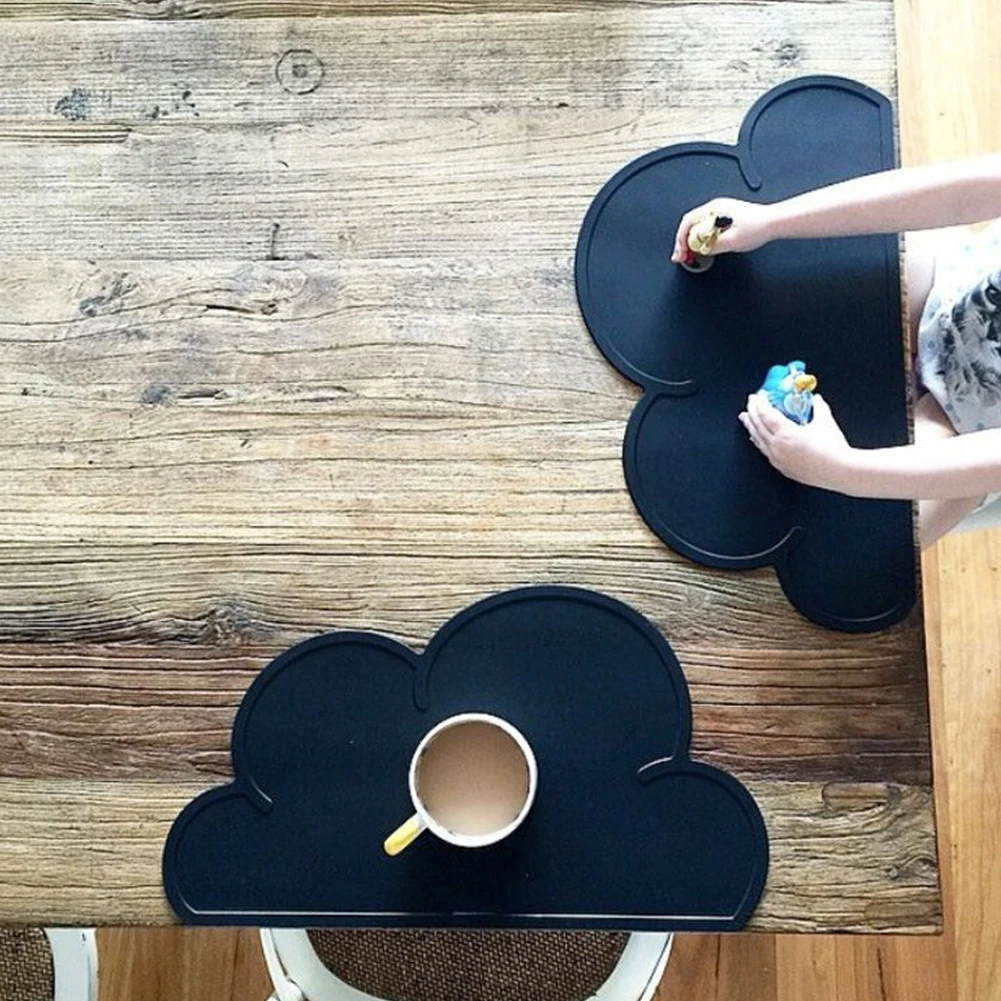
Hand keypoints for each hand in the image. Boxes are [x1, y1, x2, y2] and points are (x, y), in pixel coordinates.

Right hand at [671, 198, 775, 262]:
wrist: (774, 222)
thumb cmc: (759, 226)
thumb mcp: (733, 241)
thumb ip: (713, 246)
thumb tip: (700, 249)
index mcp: (714, 208)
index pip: (688, 223)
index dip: (681, 240)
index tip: (681, 253)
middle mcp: (715, 207)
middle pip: (690, 224)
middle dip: (683, 242)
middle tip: (681, 257)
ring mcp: (720, 211)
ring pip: (697, 226)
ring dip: (691, 241)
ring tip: (689, 255)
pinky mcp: (725, 217)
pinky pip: (705, 227)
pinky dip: (699, 239)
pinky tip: (701, 248)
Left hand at [739, 391, 856, 491]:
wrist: (841, 472)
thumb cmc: (833, 448)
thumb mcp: (825, 422)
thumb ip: (818, 407)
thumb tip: (816, 399)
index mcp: (785, 434)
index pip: (766, 414)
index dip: (760, 403)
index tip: (758, 395)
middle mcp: (777, 447)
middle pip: (758, 426)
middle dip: (752, 412)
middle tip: (750, 402)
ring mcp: (778, 459)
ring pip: (758, 440)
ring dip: (751, 427)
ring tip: (746, 418)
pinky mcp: (782, 468)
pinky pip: (765, 452)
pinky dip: (759, 441)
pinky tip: (757, 438)